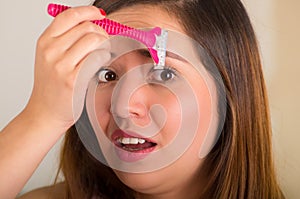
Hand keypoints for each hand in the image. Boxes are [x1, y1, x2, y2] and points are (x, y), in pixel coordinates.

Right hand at [25, 6, 109, 131]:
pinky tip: (101, 65)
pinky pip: (97, 58)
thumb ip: (67, 40)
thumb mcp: (50, 57)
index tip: (99, 15)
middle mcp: (51, 51)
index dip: (88, 12)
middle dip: (101, 33)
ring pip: (94, 40)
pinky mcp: (73, 79)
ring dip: (105, 45)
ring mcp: (62, 65)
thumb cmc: (51, 86)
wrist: (45, 112)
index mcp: (45, 42)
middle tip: (104, 43)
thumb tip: (93, 25)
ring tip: (102, 55)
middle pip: (86, 27)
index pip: (69, 16)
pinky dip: (104, 58)